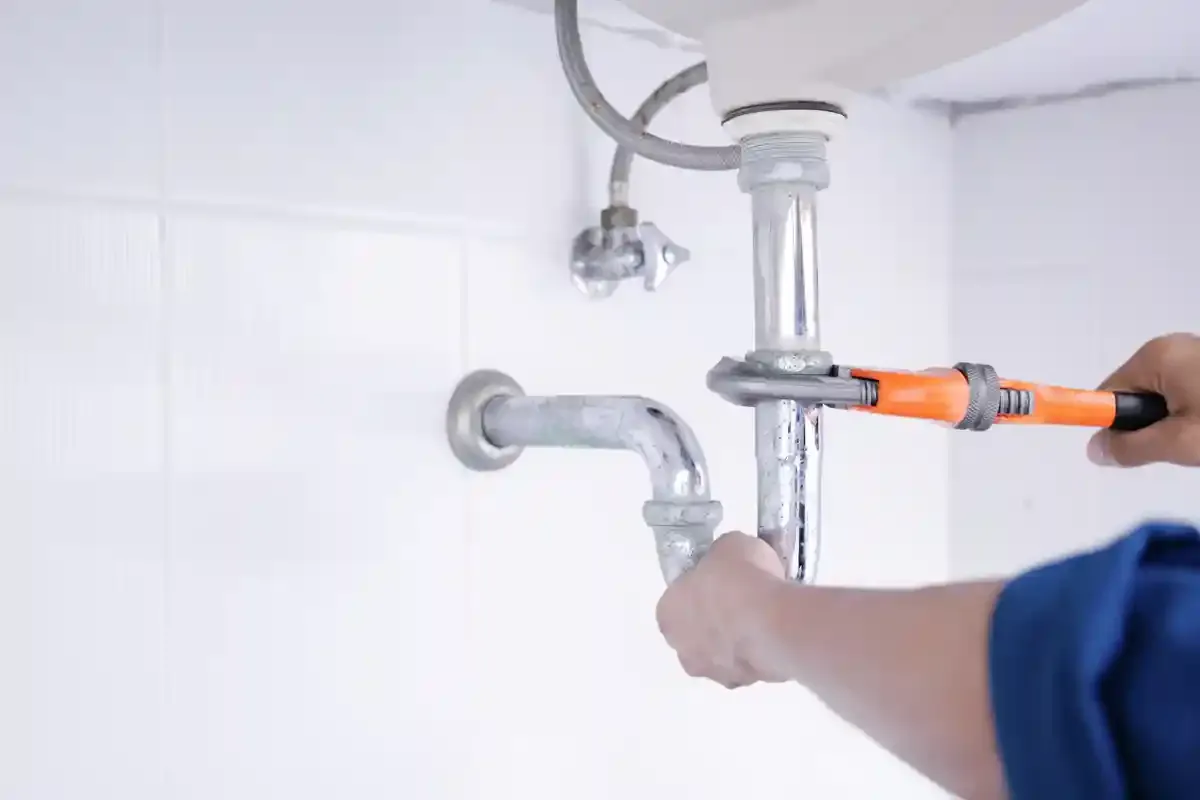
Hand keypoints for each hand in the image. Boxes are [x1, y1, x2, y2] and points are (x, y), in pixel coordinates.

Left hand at [655, 531, 790, 688]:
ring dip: (737, 638)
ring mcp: (712, 670)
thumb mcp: (728, 547)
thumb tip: (729, 564)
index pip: (677, 600)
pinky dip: (758, 652)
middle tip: (741, 599)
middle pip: (696, 631)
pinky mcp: (742, 682)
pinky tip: (775, 634)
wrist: (773, 621)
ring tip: (764, 616)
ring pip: (721, 652)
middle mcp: (682, 648)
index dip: (698, 588)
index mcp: (667, 613)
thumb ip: (721, 560)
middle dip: (715, 618)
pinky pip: (748, 664)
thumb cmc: (739, 579)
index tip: (720, 580)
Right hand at [1088, 333, 1199, 466]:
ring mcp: (1192, 352)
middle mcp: (1169, 346)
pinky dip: (1192, 409)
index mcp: (1155, 356)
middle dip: (1151, 424)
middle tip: (1184, 441)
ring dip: (1175, 419)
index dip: (1115, 424)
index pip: (1108, 395)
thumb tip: (1094, 450)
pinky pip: (1183, 389)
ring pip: (1162, 396)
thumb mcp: (1181, 441)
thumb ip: (1132, 447)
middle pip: (1135, 395)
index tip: (1138, 446)